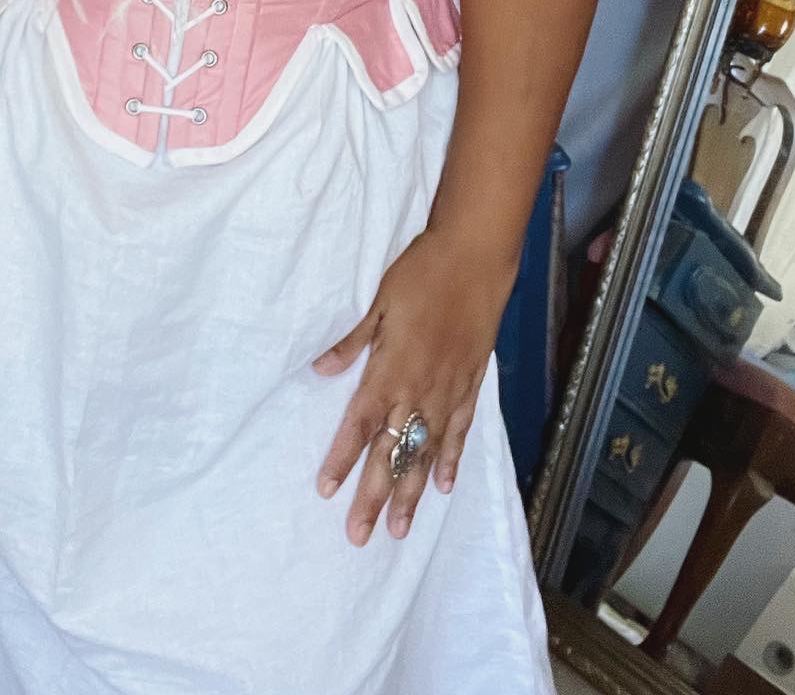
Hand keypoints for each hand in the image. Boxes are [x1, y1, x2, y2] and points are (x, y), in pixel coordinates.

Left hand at [310, 227, 515, 546]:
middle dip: (374, 496)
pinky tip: (441, 486)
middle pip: (392, 452)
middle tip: (359, 535)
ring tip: (400, 529)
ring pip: (425, 453)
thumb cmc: (420, 274)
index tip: (326, 490)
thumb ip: (353, 342)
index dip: (342, 458)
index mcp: (390, 369)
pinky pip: (458, 432)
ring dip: (411, 492)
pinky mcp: (470, 386)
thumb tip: (320, 370)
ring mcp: (448, 391)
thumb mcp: (379, 303)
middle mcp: (419, 389)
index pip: (361, 424)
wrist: (474, 259)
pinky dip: (450, 460)